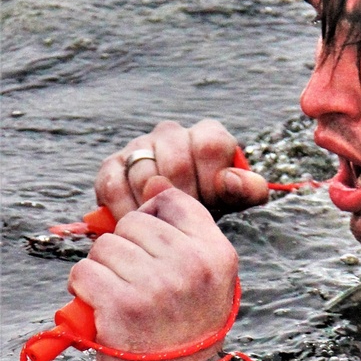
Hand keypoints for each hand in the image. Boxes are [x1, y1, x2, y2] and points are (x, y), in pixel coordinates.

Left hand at [67, 186, 238, 360]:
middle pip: (133, 221)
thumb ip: (185, 231)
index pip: (173, 201)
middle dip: (126, 248)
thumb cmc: (188, 330)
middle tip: (137, 282)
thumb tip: (154, 180)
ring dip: (104, 269)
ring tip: (123, 296)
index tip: (153, 247)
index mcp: (216, 254)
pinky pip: (84, 271)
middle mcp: (190, 264)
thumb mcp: (207, 278)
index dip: (154, 218)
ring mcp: (155, 284)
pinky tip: (104, 306)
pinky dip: (85, 289)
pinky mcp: (121, 303)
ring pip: (105, 245)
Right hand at [95, 119, 269, 220]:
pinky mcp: (112, 165)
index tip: (212, 204)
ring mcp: (140, 146)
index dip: (211, 180)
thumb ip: (247, 190)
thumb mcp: (237, 201)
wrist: (172, 221)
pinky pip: (114, 185)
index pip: (209, 146)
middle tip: (188, 221)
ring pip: (144, 175)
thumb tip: (230, 181)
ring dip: (156, 208)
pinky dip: (125, 209)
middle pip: (176, 164)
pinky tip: (138, 224)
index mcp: (207, 135)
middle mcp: (172, 134)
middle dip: (184, 199)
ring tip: (165, 226)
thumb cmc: (210, 205)